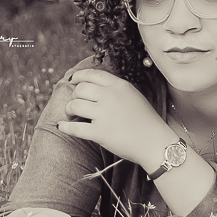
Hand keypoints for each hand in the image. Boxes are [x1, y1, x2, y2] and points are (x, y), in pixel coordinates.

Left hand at [57, 68, 172, 166]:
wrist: (154, 142)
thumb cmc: (146, 120)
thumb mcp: (133, 95)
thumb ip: (115, 89)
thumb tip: (93, 87)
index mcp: (119, 85)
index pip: (92, 74)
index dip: (78, 76)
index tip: (72, 80)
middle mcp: (110, 97)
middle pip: (80, 89)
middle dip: (74, 95)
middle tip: (75, 103)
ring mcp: (104, 114)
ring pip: (75, 105)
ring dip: (69, 109)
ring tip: (71, 114)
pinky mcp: (99, 133)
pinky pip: (75, 128)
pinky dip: (65, 126)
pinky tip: (61, 126)